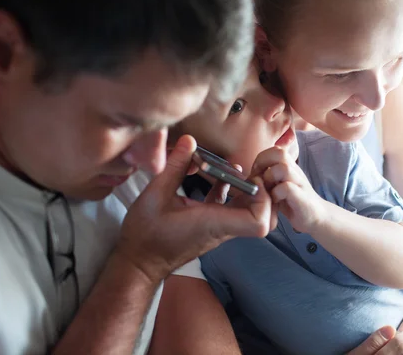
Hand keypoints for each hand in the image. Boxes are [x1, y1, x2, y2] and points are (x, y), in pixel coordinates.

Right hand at [115, 135, 276, 283]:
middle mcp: (223, 227)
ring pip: (249, 211)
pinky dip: (230, 190)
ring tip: (232, 167)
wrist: (139, 262)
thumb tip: (189, 140)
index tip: (252, 179)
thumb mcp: (155, 196)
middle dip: (262, 191)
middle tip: (249, 170)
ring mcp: (219, 227)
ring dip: (247, 189)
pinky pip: (230, 207)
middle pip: (263, 216)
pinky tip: (218, 175)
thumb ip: (174, 167)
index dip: (263, 200)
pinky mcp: (211, 224)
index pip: (259, 223)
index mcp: (215, 223)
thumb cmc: (145, 235)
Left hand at [251, 146, 325, 232]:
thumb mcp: (277, 184)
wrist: (314, 215)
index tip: (256, 173)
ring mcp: (299, 183)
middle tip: (259, 179)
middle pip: (280, 152)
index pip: (274, 149)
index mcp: (289, 166)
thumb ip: (267, 176)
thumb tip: (247, 173)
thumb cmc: (292, 200)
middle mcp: (295, 171)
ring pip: (284, 168)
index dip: (261, 158)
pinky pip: (287, 188)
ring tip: (267, 190)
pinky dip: (276, 194)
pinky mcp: (301, 197)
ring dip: (270, 178)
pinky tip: (274, 201)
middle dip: (264, 164)